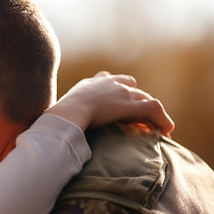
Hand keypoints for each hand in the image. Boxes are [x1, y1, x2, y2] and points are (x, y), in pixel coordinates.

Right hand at [48, 71, 174, 135]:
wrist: (66, 115)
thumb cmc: (56, 120)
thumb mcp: (55, 116)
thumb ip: (57, 121)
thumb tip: (46, 134)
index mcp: (89, 84)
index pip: (107, 79)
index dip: (115, 91)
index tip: (118, 102)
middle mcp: (108, 83)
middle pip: (130, 87)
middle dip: (136, 101)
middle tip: (139, 119)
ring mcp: (121, 93)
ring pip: (144, 99)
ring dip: (149, 113)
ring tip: (154, 127)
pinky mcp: (132, 105)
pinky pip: (153, 111)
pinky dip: (162, 121)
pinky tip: (166, 132)